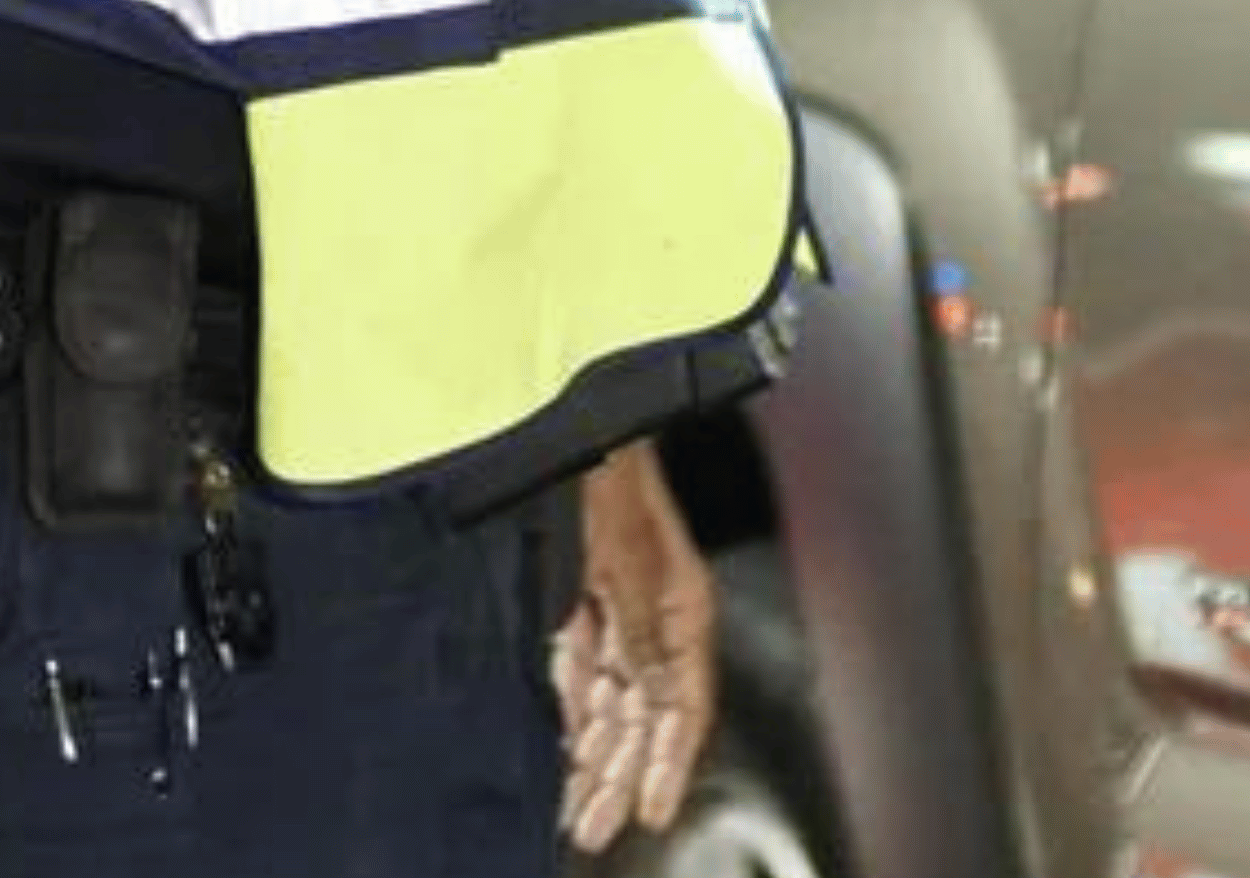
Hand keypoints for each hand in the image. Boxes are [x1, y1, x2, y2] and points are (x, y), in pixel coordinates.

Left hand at [551, 441, 715, 848]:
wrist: (572, 423)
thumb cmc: (608, 472)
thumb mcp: (621, 557)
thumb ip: (635, 629)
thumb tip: (648, 694)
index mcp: (683, 607)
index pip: (684, 705)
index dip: (669, 763)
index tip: (651, 809)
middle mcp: (655, 617)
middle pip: (646, 716)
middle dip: (621, 774)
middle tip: (597, 826)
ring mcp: (619, 610)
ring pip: (613, 702)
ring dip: (596, 755)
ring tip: (578, 806)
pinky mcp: (581, 601)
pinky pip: (582, 672)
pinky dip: (574, 713)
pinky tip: (566, 747)